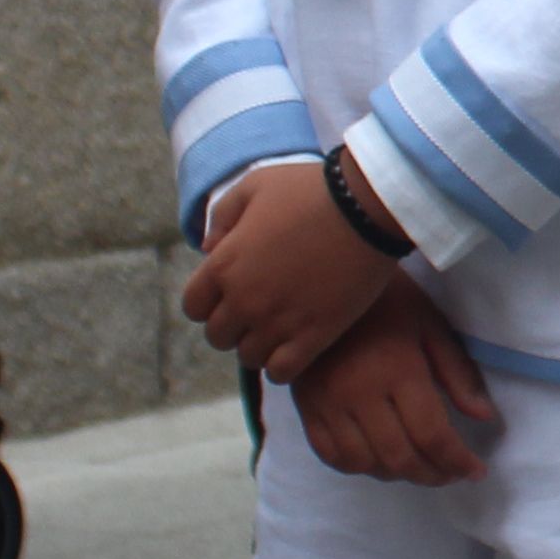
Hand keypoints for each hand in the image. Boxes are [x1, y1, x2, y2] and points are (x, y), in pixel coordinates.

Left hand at [179, 158, 396, 381]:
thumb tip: (209, 249)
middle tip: (258, 311)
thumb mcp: (254, 186)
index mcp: (223, 265)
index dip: (209, 302)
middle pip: (219, 336)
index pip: (193, 307)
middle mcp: (242, 300)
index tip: (231, 294)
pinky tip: (295, 347)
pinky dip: (282, 366)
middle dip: (233, 326)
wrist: (365, 208)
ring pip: (249, 357)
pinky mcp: (312, 337)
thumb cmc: (309, 191)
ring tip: (279, 329)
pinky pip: (281, 372)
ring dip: (258, 345)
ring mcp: (277, 322)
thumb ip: (222, 217)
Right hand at [292, 282, 498, 483]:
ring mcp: (327, 403)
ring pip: (364, 463)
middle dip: (432, 475)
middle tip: (451, 474)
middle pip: (399, 457)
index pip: (432, 435)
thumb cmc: (386, 298)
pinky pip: (330, 454)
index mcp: (397, 371)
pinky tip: (378, 460)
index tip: (476, 470)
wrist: (322, 278)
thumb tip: (485, 418)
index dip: (458, 461)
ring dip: (397, 475)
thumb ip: (457, 373)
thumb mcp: (429, 324)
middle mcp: (359, 394)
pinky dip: (358, 467)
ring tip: (420, 468)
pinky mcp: (306, 406)